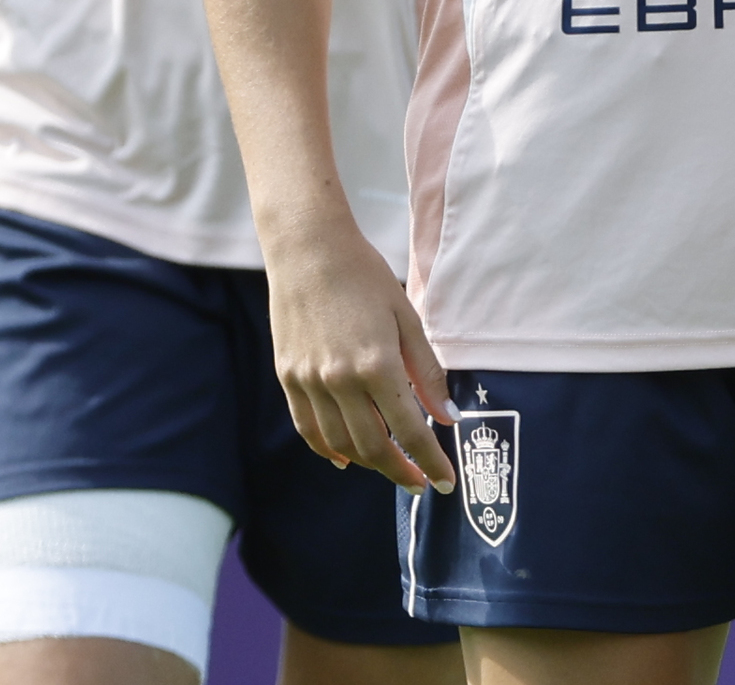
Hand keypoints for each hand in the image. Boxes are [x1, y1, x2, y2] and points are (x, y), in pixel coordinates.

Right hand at [262, 227, 456, 493]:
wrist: (309, 251)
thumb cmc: (366, 278)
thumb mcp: (408, 319)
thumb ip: (427, 372)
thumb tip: (447, 417)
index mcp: (377, 365)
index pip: (410, 430)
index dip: (430, 460)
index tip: (446, 481)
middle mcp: (339, 380)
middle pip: (373, 446)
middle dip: (401, 470)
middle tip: (421, 483)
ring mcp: (308, 382)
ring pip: (340, 443)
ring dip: (369, 463)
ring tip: (392, 467)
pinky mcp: (288, 377)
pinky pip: (308, 428)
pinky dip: (328, 449)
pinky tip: (345, 457)